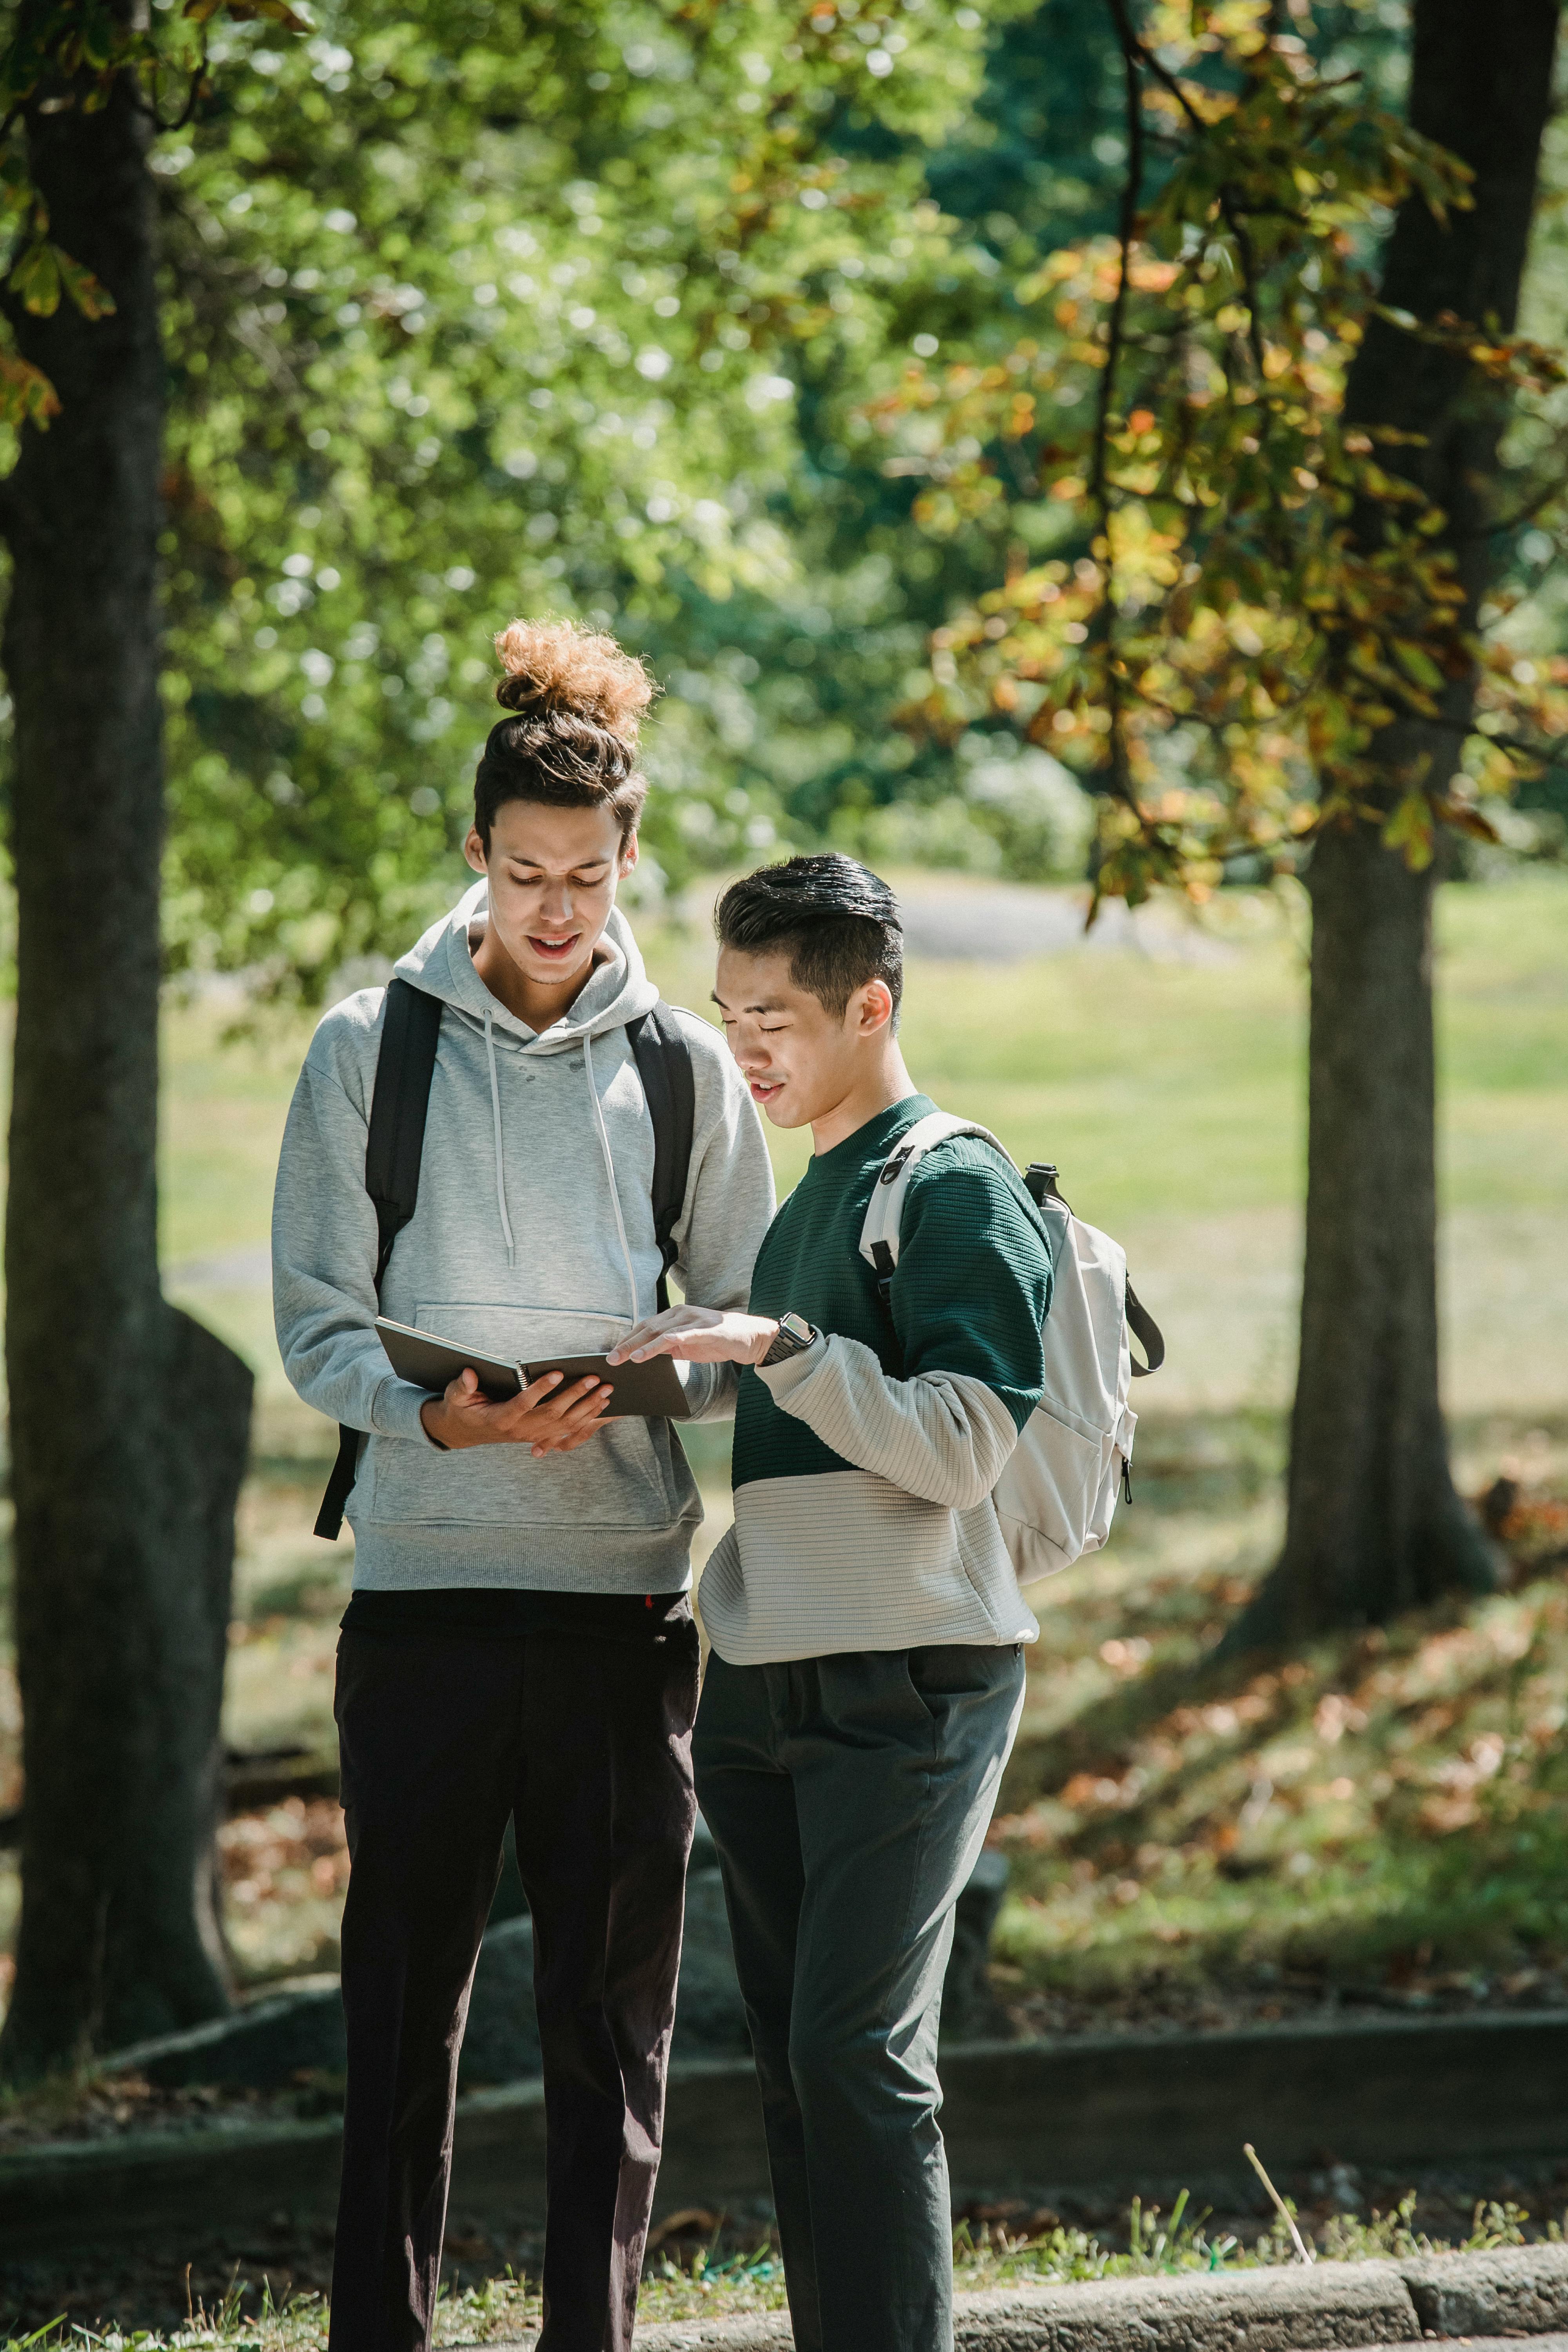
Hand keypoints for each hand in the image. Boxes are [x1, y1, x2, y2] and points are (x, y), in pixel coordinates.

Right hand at [420, 1364, 613, 1456]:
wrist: (466, 1432)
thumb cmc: (462, 1409)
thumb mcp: (455, 1397)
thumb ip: (462, 1386)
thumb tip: (469, 1373)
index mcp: (500, 1419)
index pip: (524, 1403)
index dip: (541, 1388)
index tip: (558, 1372)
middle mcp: (519, 1430)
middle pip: (552, 1413)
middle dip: (575, 1395)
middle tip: (594, 1377)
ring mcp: (531, 1435)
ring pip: (565, 1423)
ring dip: (587, 1406)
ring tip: (606, 1389)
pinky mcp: (539, 1435)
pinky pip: (568, 1429)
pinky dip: (586, 1417)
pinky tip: (601, 1404)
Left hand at [606, 1304, 780, 1367]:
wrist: (749, 1338)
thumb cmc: (717, 1341)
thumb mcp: (688, 1346)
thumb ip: (669, 1349)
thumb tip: (644, 1360)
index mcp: (675, 1316)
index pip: (645, 1327)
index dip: (627, 1339)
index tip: (611, 1353)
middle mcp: (681, 1314)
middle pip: (648, 1328)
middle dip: (627, 1344)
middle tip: (610, 1359)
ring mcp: (693, 1320)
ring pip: (660, 1332)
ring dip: (640, 1346)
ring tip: (624, 1359)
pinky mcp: (705, 1330)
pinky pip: (679, 1337)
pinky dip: (661, 1344)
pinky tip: (648, 1352)